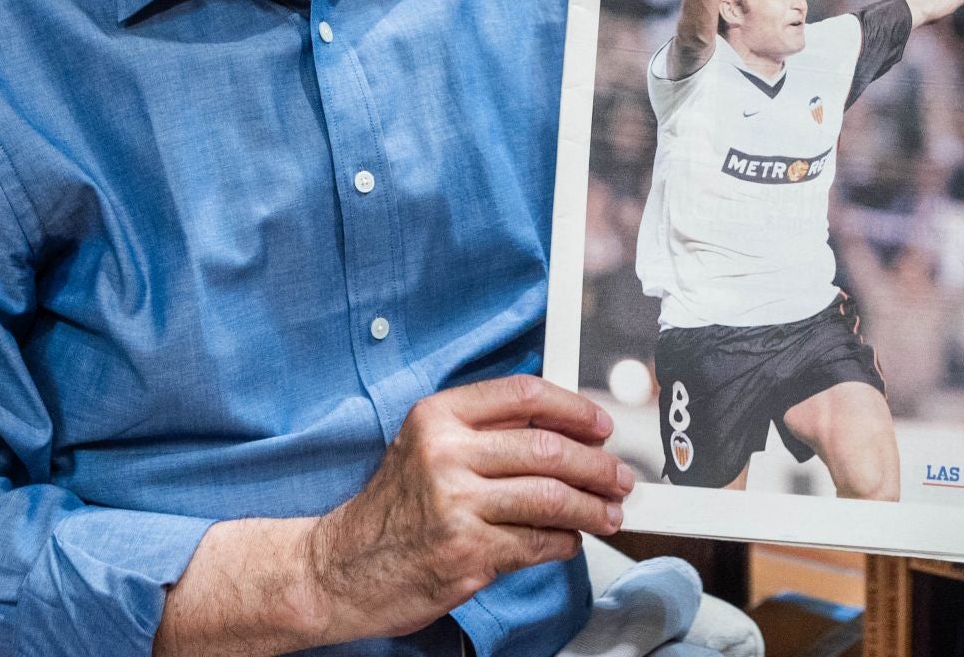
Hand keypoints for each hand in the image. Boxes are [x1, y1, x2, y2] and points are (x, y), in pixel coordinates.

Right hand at [302, 375, 633, 642]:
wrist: (344, 567)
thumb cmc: (393, 507)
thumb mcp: (425, 446)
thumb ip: (485, 431)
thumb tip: (565, 429)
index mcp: (438, 417)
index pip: (524, 395)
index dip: (574, 408)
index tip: (601, 426)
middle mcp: (445, 455)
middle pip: (548, 448)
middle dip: (597, 465)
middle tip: (619, 476)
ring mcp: (456, 506)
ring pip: (551, 498)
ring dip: (592, 507)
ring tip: (609, 513)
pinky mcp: (468, 553)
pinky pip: (538, 542)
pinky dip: (565, 542)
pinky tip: (570, 540)